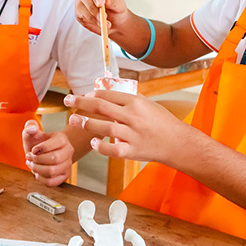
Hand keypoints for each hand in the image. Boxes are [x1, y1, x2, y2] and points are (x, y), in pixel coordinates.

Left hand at [22, 120, 74, 185]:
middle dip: (38, 160)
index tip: (33, 149)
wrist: (42, 152)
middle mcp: (68, 151)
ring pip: (53, 172)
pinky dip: (41, 178)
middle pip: (54, 159)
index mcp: (62, 139)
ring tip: (32, 164)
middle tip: (30, 157)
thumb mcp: (32, 133)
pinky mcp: (64, 175)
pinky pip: (52, 182)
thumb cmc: (38, 142)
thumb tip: (32, 128)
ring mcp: (68, 164)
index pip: (54, 145)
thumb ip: (30, 127)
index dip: (40, 149)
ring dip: (37, 169)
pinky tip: (37, 172)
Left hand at [64, 91, 195, 164]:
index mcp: (136, 102)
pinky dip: (102, 147)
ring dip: (86, 123)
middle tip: (68, 100)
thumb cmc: (162, 122)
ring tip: (73, 120)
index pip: (108, 94)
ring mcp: (132, 135)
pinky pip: (114, 150)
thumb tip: (108, 93)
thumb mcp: (147, 104)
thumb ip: (128, 99)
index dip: (92, 94)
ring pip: (105, 127)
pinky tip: (93, 143)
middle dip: (81, 102)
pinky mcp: (133, 151)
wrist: (178, 142)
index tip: (82, 95)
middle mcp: (133, 117)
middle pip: (101, 107)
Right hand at [75, 0, 128, 34]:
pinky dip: (92, 24)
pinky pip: (82, 18)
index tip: (101, 3)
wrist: (114, 20)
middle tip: (104, 17)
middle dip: (94, 8)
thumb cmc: (116, 8)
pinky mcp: (78, 13)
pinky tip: (100, 26)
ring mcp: (79, 1)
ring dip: (94, 18)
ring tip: (106, 24)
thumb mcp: (119, 4)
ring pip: (82, 8)